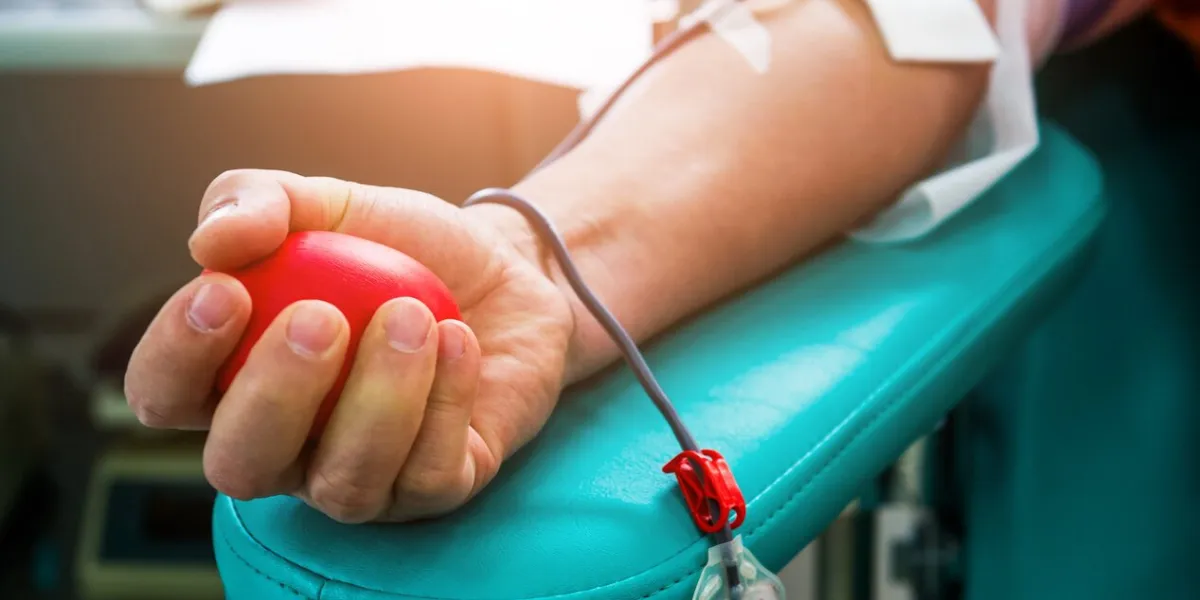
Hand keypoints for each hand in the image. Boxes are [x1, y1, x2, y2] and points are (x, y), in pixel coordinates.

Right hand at [124, 169, 574, 522]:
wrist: (507, 270)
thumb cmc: (400, 247)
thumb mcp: (329, 204)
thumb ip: (258, 202)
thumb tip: (211, 241)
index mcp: (234, 381)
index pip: (164, 396)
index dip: (176, 356)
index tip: (226, 289)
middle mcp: (287, 447)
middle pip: (239, 465)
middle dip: (273, 395)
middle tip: (321, 317)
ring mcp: (362, 478)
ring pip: (344, 484)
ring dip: (377, 399)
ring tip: (412, 316)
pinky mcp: (437, 490)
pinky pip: (429, 477)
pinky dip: (444, 404)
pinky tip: (459, 341)